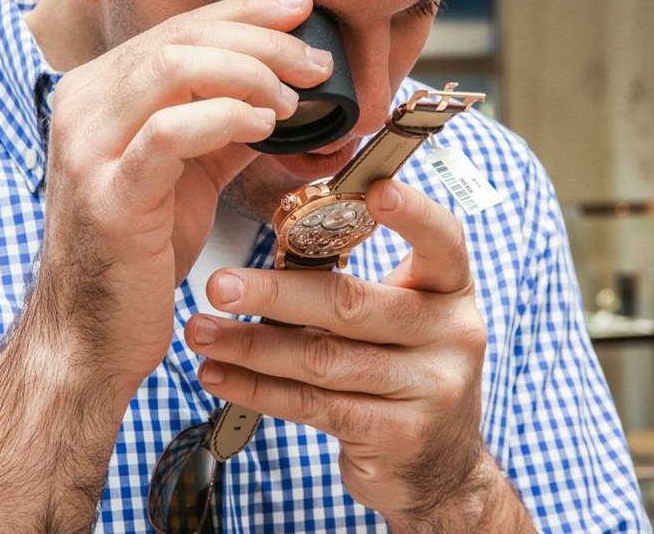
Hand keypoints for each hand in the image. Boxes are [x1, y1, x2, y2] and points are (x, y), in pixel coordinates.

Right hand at [36, 0, 333, 392]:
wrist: (90, 330)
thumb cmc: (141, 250)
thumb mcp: (190, 172)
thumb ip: (227, 125)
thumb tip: (291, 95)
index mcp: (101, 92)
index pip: (179, 28)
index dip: (245, 10)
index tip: (300, 8)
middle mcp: (84, 105)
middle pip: (180, 38)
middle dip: (260, 39)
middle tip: (315, 62)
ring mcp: (88, 147)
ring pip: (170, 68)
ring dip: (247, 73)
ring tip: (293, 98)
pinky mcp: (107, 193)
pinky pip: (168, 132)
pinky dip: (224, 116)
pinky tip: (264, 124)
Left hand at [185, 178, 490, 523]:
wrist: (441, 462)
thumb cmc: (407, 366)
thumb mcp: (405, 315)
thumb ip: (359, 283)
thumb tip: (277, 246)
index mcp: (450, 290)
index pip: (442, 240)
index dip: (412, 213)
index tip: (374, 190)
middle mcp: (451, 334)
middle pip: (353, 304)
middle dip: (275, 295)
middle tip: (219, 284)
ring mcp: (429, 389)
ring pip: (322, 359)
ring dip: (250, 346)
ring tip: (202, 331)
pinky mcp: (396, 435)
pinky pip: (312, 406)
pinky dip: (258, 389)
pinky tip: (220, 374)